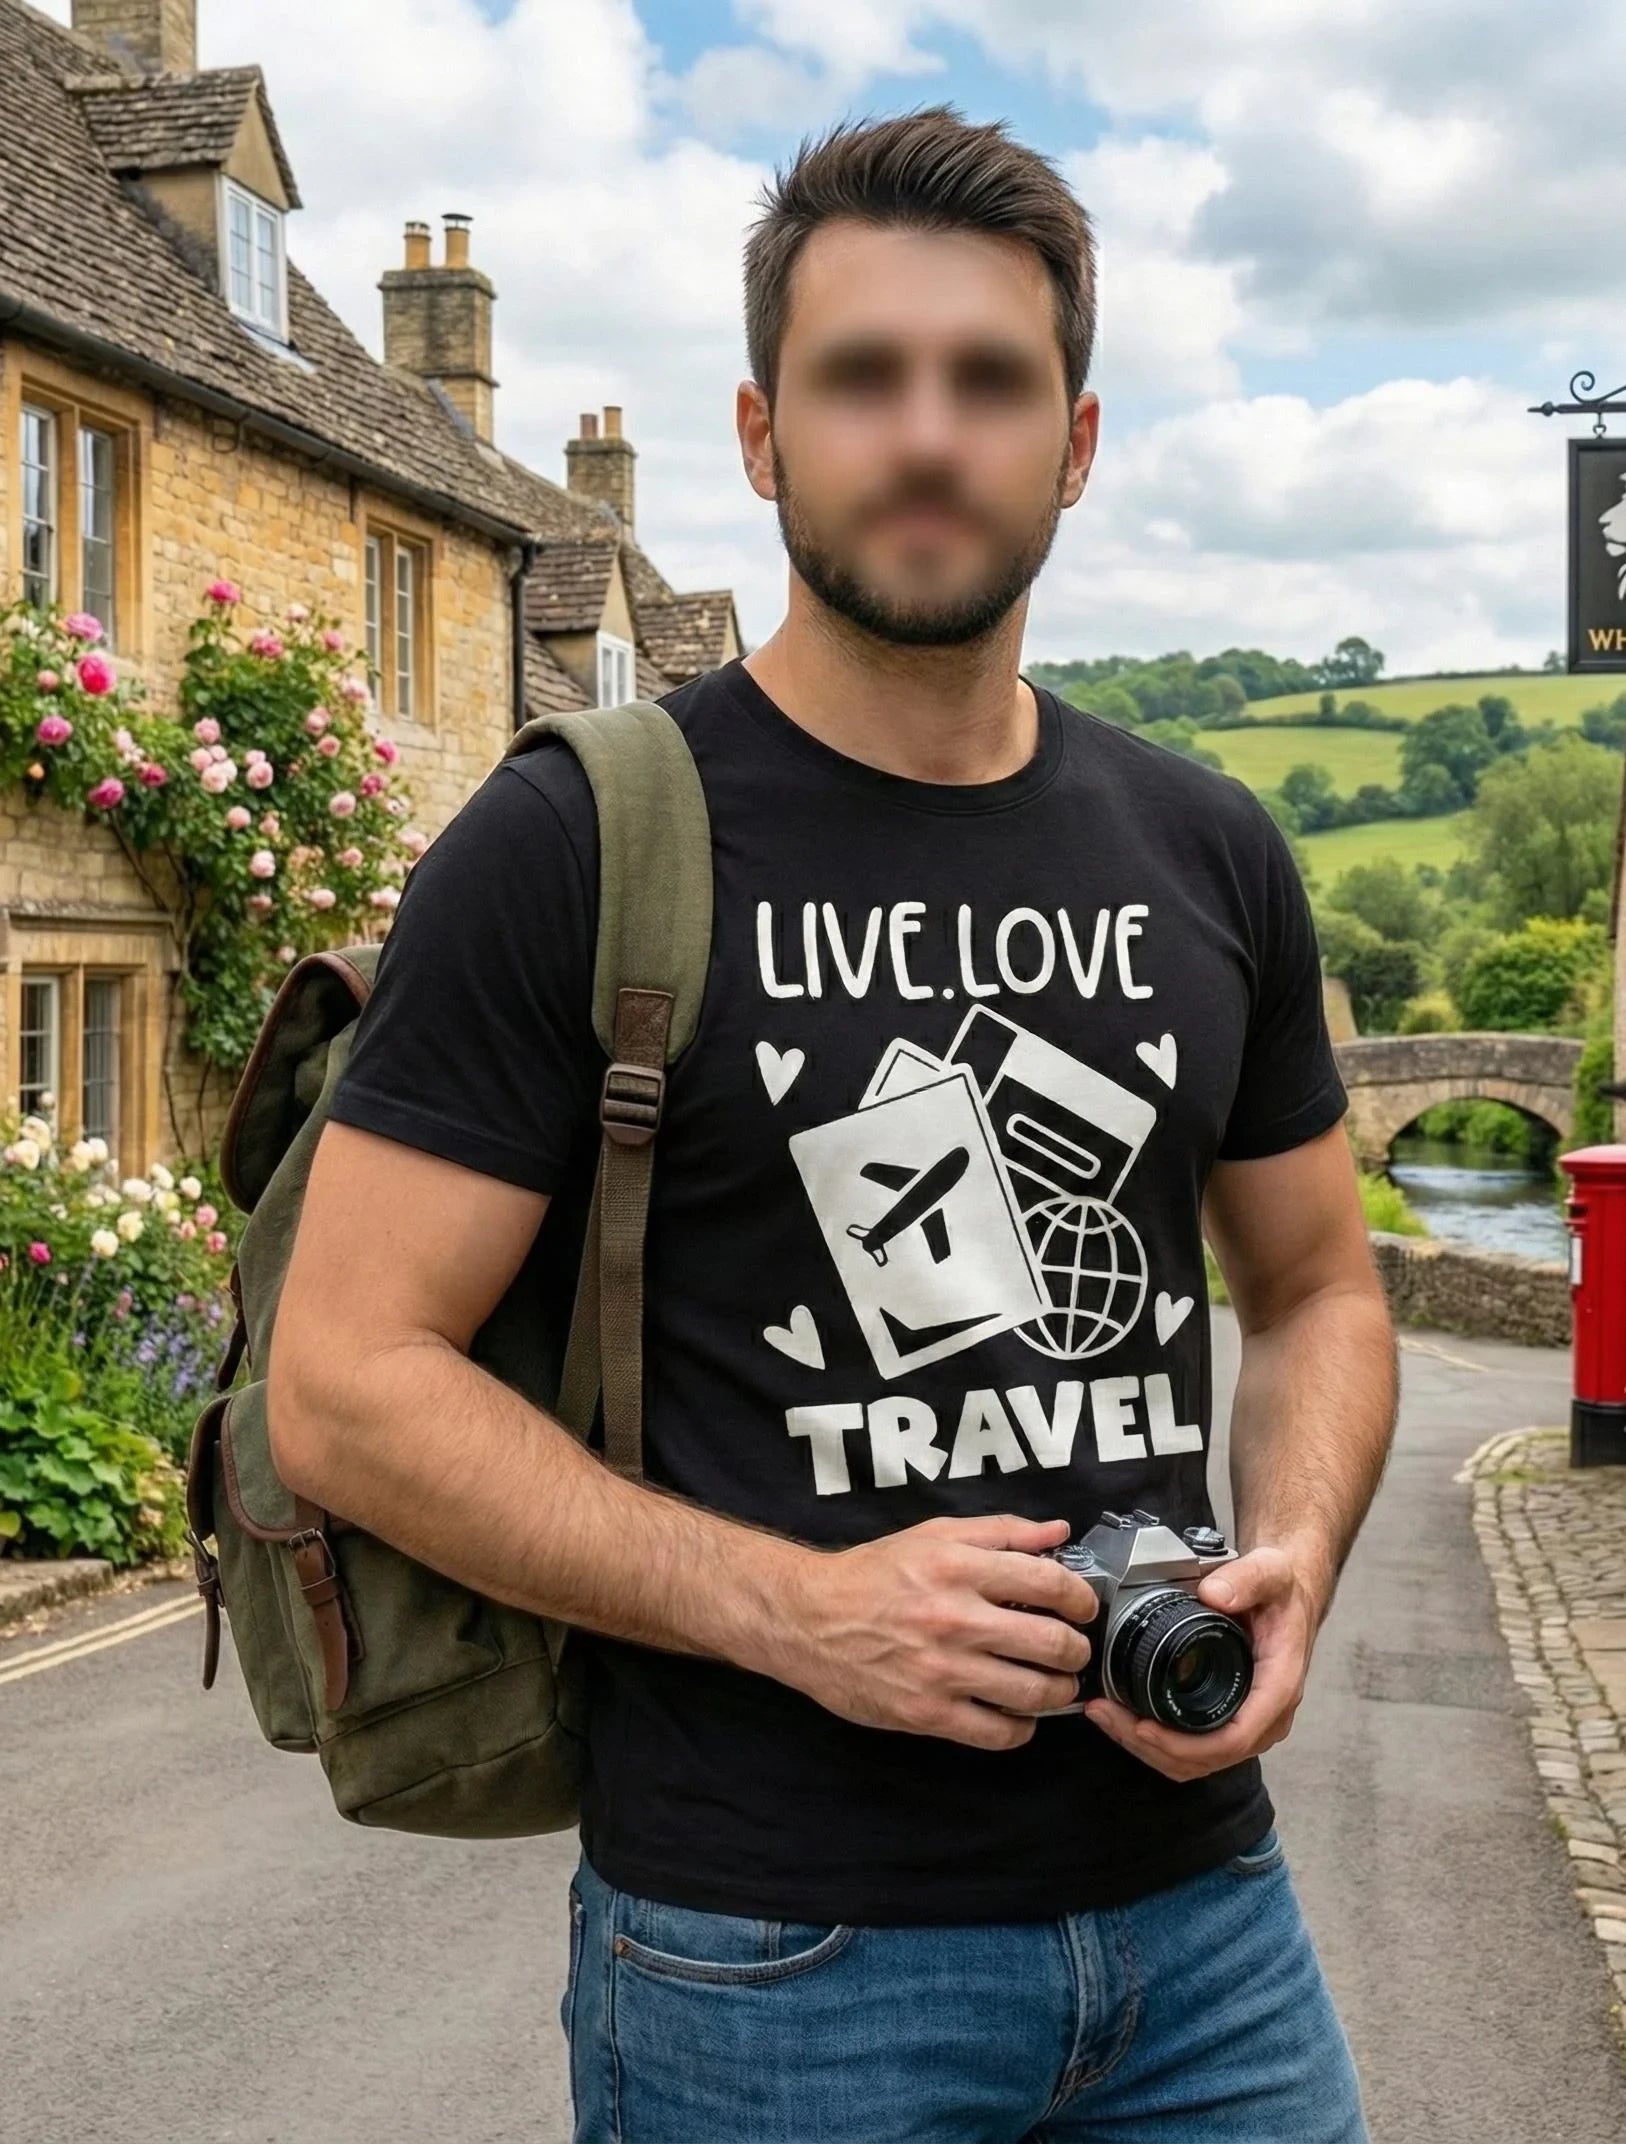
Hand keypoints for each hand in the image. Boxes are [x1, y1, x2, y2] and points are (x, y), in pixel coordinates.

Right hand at [775, 1514, 1098, 1750]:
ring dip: (1058, 1692)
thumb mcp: (933, 1535)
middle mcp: (954, 1619)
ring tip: (1054, 1684)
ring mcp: (942, 1671)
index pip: (1050, 1583)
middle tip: (1073, 1650)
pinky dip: (1021, 1728)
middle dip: (1076, 1650)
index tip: (1084, 1608)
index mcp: (958, 1568)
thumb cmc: (870, 1575)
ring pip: (1034, 1694)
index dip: (1082, 1599)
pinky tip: (1016, 1713)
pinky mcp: (927, 1714)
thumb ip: (1000, 1531)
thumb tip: (1058, 1532)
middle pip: (1052, 1643)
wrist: (807, 1620)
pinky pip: (999, 1733)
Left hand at [1082, 1538, 1329, 1781]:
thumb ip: (1245, 1579)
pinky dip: (1159, 1743)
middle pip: (1207, 1758)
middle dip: (1153, 1748)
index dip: (1186, 1744)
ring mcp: (1249, 1724)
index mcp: (1277, 1688)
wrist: (1290, 1596)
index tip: (1144, 1727)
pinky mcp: (1231, 1721)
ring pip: (1197, 1762)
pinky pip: (1196, 1750)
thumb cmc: (1282, 1592)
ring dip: (1149, 1749)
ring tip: (1107, 1716)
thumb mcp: (1270, 1574)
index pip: (1234, 1738)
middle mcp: (1266, 1716)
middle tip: (1107, 1715)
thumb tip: (1214, 1595)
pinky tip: (1128, 1718)